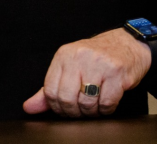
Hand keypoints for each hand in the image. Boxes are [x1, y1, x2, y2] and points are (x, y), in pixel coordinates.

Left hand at [23, 28, 150, 117]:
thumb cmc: (97, 58)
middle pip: (66, 99)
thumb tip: (29, 107)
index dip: (57, 106)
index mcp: (64, 55)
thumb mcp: (70, 67)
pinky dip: (106, 109)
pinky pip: (106, 103)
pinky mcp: (116, 72)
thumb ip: (49, 88)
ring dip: (91, 112)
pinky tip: (107, 100)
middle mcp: (79, 56)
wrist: (128, 44)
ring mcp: (99, 63)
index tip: (65, 108)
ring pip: (86, 103)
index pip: (50, 90)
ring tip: (95, 104)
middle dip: (74, 112)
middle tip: (81, 110)